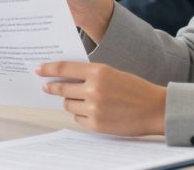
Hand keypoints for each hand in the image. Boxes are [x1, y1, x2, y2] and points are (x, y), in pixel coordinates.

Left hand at [37, 61, 165, 135]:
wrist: (154, 108)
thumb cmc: (134, 89)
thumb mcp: (112, 73)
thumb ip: (90, 74)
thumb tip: (66, 77)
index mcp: (98, 72)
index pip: (65, 68)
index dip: (49, 69)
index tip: (39, 70)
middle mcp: (93, 89)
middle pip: (62, 88)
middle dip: (53, 87)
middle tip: (46, 87)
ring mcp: (94, 108)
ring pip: (69, 105)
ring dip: (71, 102)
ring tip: (82, 100)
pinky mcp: (96, 124)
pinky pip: (78, 119)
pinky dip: (81, 115)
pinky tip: (91, 112)